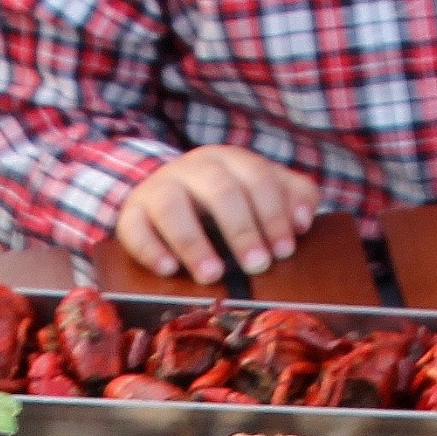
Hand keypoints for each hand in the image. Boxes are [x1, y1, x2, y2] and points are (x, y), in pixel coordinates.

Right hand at [113, 144, 318, 281]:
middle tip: (258, 266)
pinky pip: (134, 227)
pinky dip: (150, 249)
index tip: (285, 250)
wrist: (164, 195)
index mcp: (230, 160)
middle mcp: (194, 167)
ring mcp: (159, 188)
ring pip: (172, 206)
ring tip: (212, 275)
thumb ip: (291, 197)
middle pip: (219, 190)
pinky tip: (168, 270)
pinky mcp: (132, 213)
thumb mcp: (260, 192)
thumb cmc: (223, 202)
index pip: (257, 178)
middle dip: (242, 229)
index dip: (274, 213)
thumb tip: (304, 220)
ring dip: (193, 241)